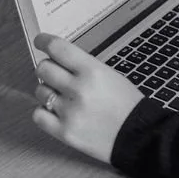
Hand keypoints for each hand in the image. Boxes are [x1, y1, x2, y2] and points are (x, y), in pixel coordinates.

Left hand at [32, 34, 142, 164]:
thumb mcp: (110, 76)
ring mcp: (70, 112)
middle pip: (43, 69)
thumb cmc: (128, 106)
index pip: (57, 48)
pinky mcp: (65, 132)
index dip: (44, 42)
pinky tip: (56, 112)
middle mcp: (79, 89)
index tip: (40, 41)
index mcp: (93, 71)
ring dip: (47, 91)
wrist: (140, 136)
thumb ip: (83, 67)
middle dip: (47, 69)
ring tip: (62, 97)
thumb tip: (57, 60)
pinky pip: (38, 115)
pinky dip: (44, 112)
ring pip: (40, 91)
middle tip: (54, 74)